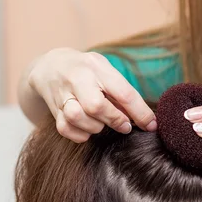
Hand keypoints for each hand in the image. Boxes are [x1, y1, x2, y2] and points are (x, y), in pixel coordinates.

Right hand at [26, 48, 156, 141]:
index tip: (151, 125)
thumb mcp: (106, 71)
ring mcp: (62, 94)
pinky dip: (80, 134)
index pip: (123, 92)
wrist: (50, 67)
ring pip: (77, 117)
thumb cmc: (88, 72)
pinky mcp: (53, 110)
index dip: (140, 113)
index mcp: (97, 67)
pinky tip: (87, 129)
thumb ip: (121, 93)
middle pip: (96, 106)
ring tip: (101, 123)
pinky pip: (66, 129)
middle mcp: (77, 78)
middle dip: (114, 120)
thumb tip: (143, 118)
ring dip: (95, 127)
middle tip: (124, 126)